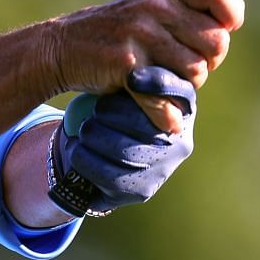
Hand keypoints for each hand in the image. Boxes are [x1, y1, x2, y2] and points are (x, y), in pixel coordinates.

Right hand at [41, 0, 242, 123]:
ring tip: (163, 83)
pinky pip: (166, 97)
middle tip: (185, 67)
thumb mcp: (149, 10)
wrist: (62, 48)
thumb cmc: (116, 35)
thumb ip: (185, 16)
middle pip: (217, 41)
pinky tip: (164, 118)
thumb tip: (228, 31)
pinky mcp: (127, 64)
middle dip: (209, 62)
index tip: (226, 29)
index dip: (231, 12)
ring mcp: (140, 34)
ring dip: (186, 87)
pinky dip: (167, 115)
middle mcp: (156, 6)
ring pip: (196, 72)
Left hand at [48, 66, 197, 216]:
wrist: (99, 153)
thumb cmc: (115, 109)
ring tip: (84, 130)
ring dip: (95, 137)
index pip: (178, 93)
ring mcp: (163, 169)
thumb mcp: (124, 87)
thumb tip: (130, 68)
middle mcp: (180, 141)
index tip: (132, 77)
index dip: (158, 84)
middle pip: (145, 125)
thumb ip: (130, 76)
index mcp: (182, 107)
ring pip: (124, 152)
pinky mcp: (143, 190)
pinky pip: (110, 176)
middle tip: (95, 111)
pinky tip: (77, 149)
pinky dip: (86, 160)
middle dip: (112, 115)